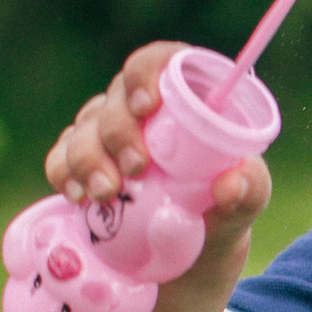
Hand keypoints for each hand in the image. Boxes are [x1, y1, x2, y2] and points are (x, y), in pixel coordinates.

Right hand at [45, 40, 272, 236]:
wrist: (193, 250)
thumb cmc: (224, 207)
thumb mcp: (248, 200)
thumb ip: (251, 189)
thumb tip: (233, 182)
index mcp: (185, 96)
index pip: (159, 61)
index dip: (145, 74)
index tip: (147, 106)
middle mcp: (141, 107)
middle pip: (116, 99)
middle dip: (119, 132)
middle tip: (136, 168)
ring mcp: (107, 133)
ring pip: (84, 129)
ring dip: (88, 159)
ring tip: (106, 194)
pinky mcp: (83, 162)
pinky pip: (60, 157)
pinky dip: (63, 173)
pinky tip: (76, 195)